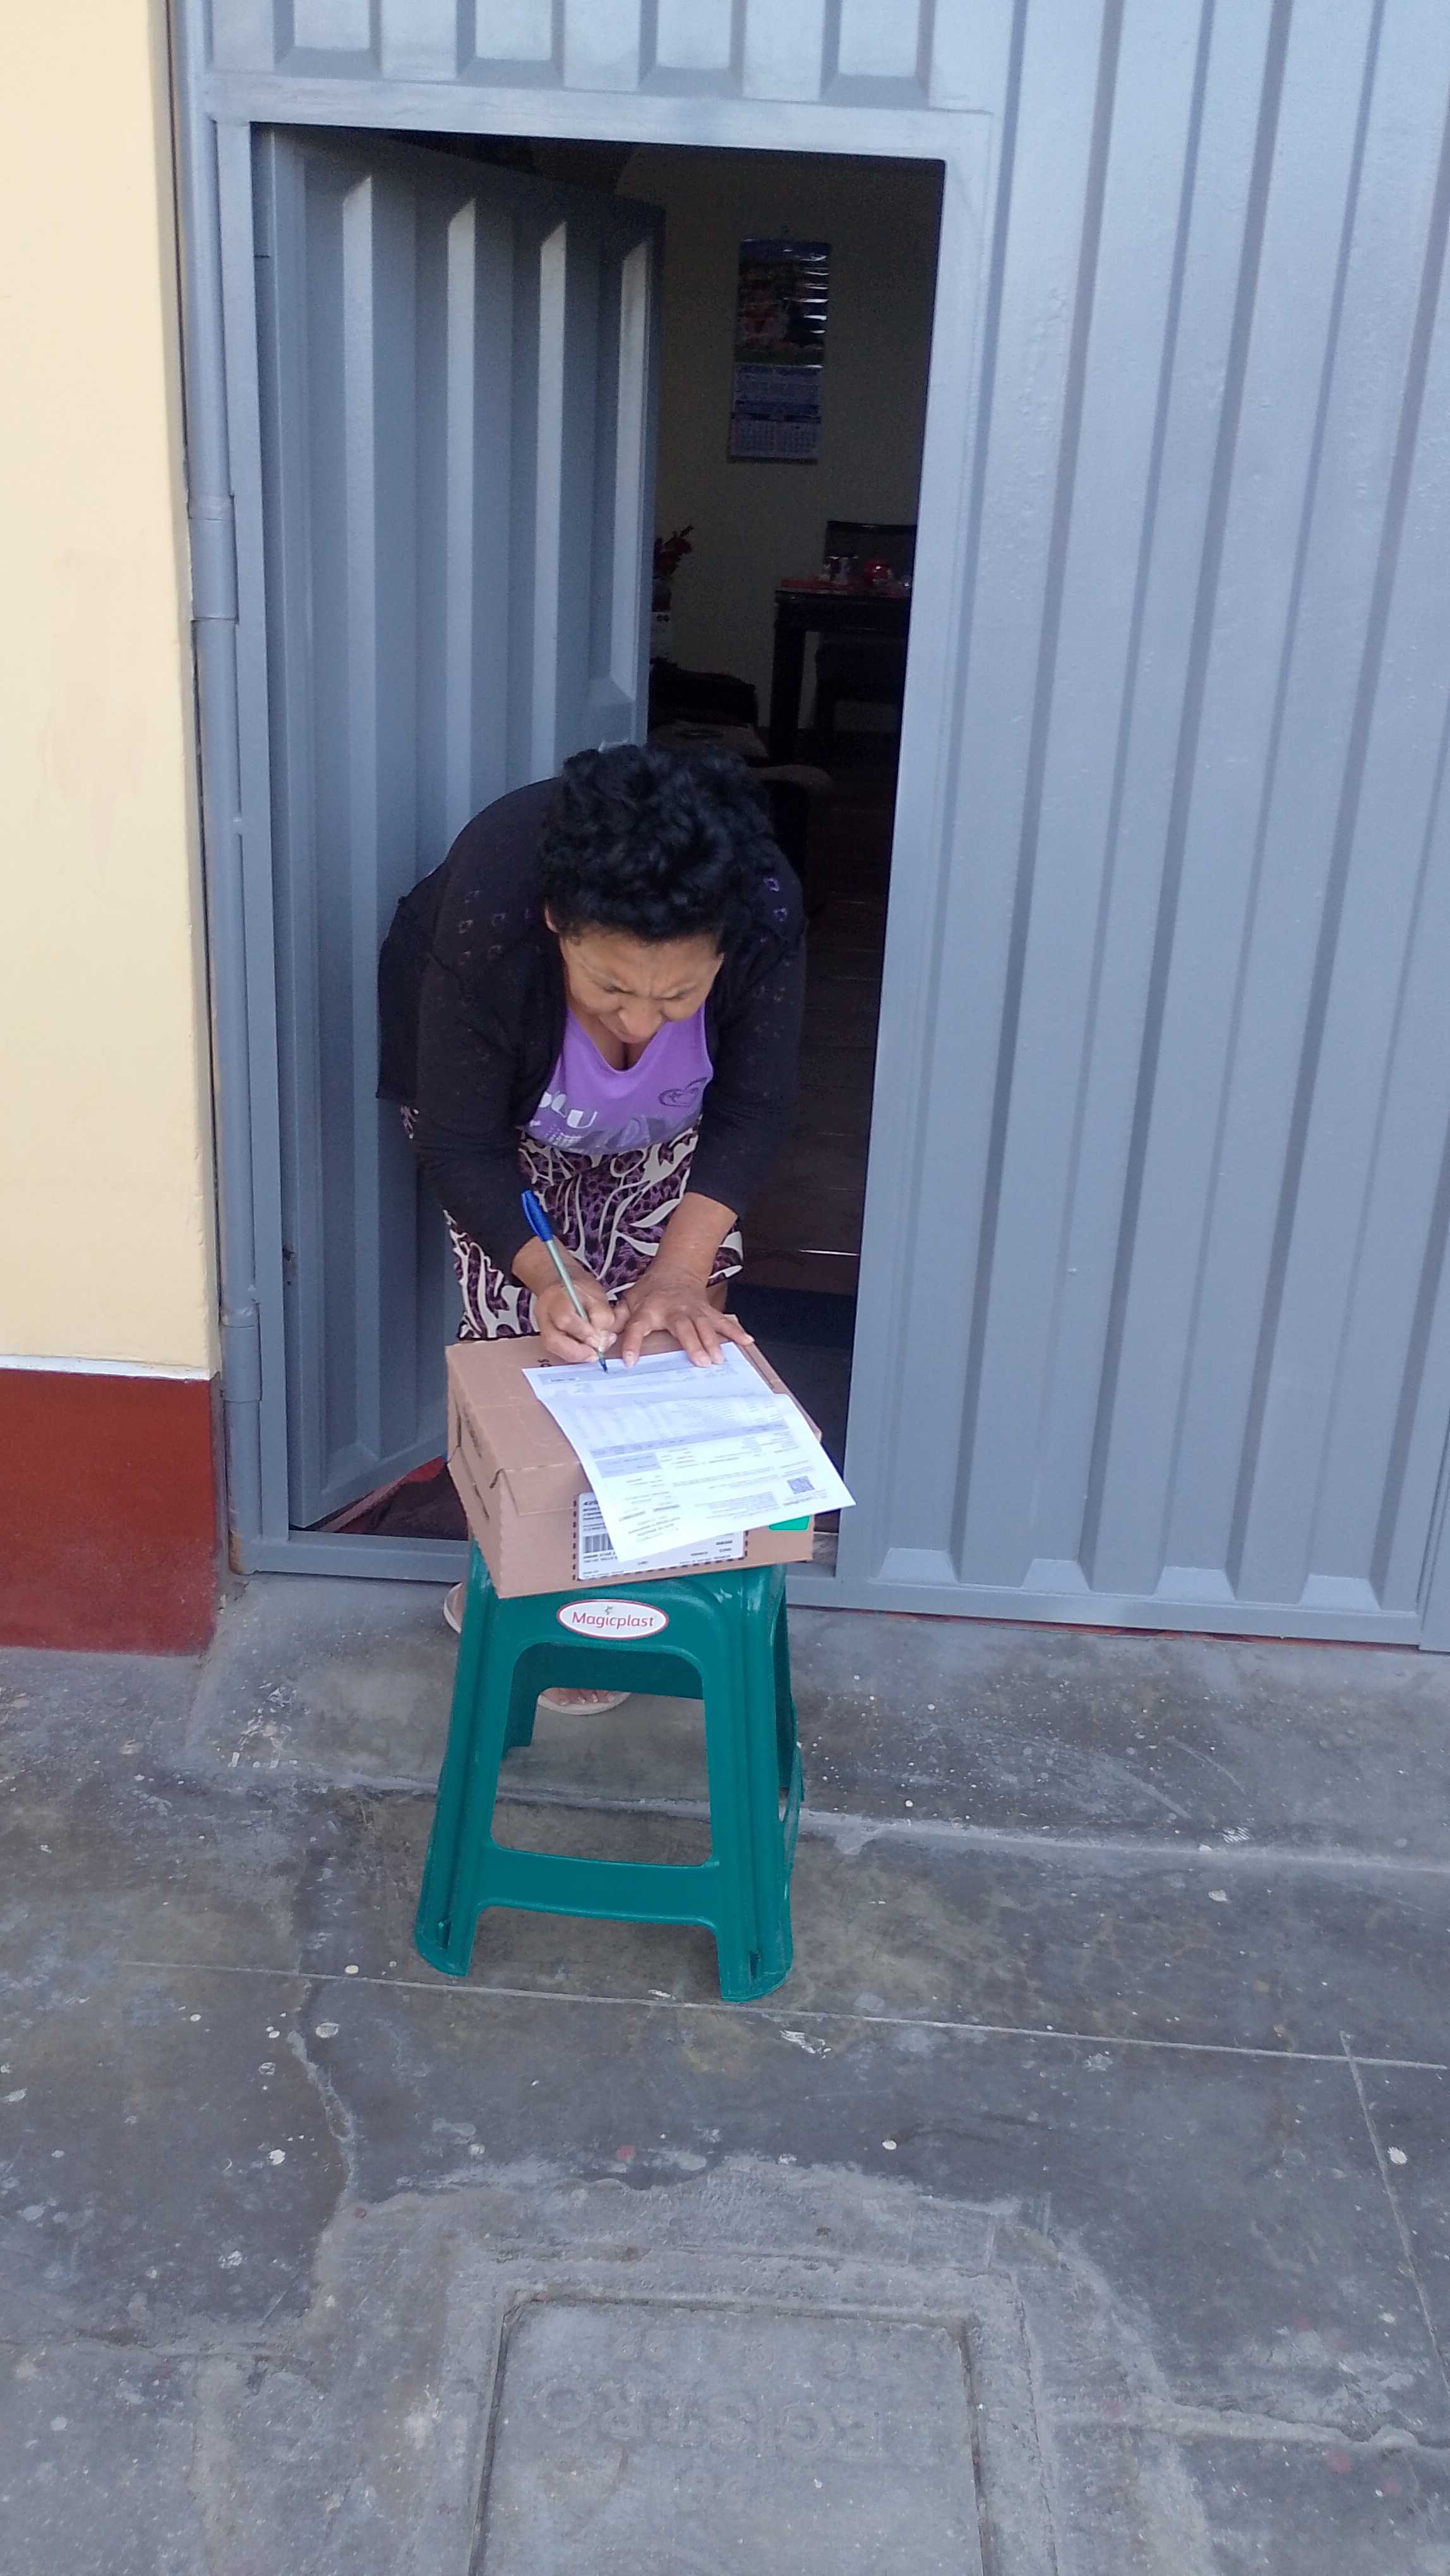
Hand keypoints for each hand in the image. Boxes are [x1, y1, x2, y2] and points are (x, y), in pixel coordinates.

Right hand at [532, 1265, 617, 1365]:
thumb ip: (602, 1316)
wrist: (563, 1285)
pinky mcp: (546, 1336)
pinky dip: (574, 1355)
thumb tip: (601, 1341)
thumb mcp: (597, 1295)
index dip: (583, 1333)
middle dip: (578, 1352)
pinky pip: (557, 1351)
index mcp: (556, 1297)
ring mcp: (542, 1327)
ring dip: (577, 1356)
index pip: (565, 1319)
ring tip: (594, 1353)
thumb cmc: (580, 1289)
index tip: (599, 1340)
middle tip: (596, 1354)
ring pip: (553, 1349)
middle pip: (553, 1340)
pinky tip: (587, 1351)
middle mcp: (544, 1313)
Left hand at [612, 1268, 755, 1368]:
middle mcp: (672, 1310)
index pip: (637, 1327)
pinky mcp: (707, 1311)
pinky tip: (747, 1341)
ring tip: (719, 1359)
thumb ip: (617, 1319)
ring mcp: (693, 1310)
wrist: (675, 1270)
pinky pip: (722, 1321)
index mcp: (648, 1310)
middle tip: (700, 1362)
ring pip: (705, 1325)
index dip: (632, 1344)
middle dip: (692, 1344)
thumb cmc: (650, 1292)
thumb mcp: (628, 1301)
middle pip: (682, 1327)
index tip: (630, 1362)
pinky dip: (735, 1331)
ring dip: (713, 1341)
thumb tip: (601, 1336)